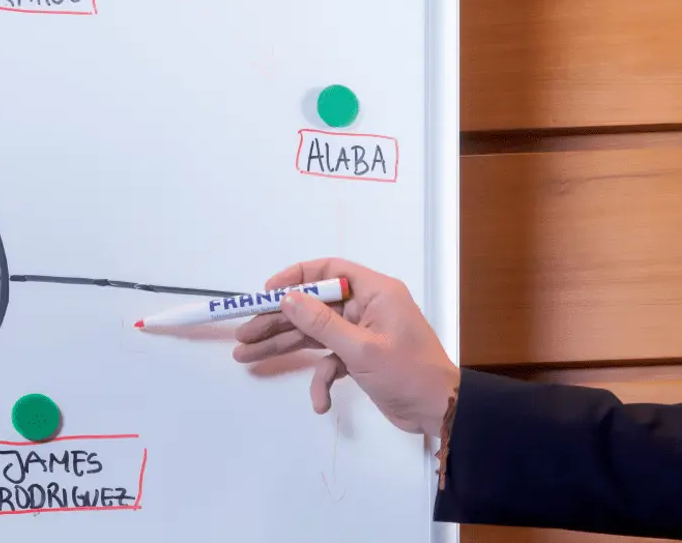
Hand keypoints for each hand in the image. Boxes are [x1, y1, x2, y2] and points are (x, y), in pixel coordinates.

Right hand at [232, 257, 458, 435]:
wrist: (437, 411)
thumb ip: (322, 323)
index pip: (329, 271)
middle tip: (244, 333)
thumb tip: (288, 298)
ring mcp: (363, 333)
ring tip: (247, 355)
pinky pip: (331, 360)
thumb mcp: (361, 348)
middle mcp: (368, 307)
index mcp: (375, 292)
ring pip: (316, 334)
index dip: (295, 277)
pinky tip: (320, 401)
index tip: (266, 292)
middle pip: (314, 306)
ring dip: (286, 346)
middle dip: (279, 320)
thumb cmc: (407, 373)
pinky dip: (322, 379)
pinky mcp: (361, 357)